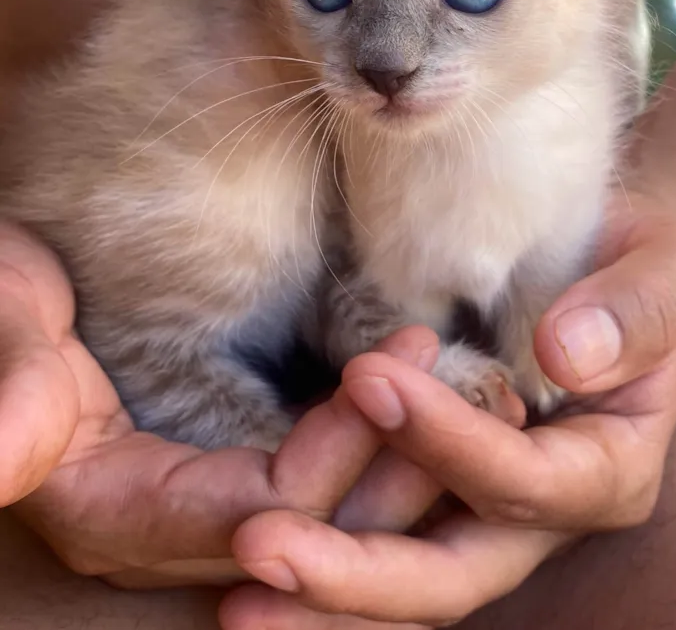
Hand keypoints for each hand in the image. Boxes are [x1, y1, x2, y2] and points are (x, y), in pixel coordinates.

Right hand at [0, 222, 436, 587]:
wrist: (10, 298)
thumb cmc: (2, 305)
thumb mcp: (4, 338)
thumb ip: (12, 398)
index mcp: (117, 510)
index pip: (256, 506)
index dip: (333, 449)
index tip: (394, 363)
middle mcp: (169, 529)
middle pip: (309, 527)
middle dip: (394, 467)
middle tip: (475, 395)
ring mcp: (203, 503)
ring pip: (325, 512)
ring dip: (399, 460)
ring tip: (474, 392)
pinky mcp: (226, 470)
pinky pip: (317, 476)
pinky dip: (374, 443)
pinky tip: (427, 396)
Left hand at [220, 193, 675, 627]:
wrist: (608, 260)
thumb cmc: (644, 259)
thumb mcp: (665, 271)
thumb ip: (633, 312)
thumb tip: (566, 356)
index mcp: (607, 469)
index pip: (527, 484)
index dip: (451, 444)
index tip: (369, 377)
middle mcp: (543, 511)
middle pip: (452, 573)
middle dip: (356, 573)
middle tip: (259, 546)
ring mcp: (483, 504)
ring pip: (404, 574)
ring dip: (321, 583)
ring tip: (238, 572)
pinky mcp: (436, 482)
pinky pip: (379, 528)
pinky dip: (323, 541)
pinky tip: (249, 537)